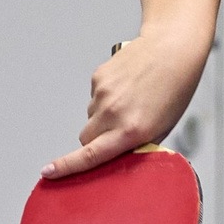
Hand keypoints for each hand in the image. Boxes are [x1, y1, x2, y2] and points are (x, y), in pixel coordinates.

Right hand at [42, 31, 206, 178]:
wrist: (172, 49)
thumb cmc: (174, 89)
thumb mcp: (163, 128)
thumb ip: (138, 146)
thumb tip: (117, 158)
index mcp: (131, 130)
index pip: (91, 155)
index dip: (67, 167)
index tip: (49, 173)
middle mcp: (113, 112)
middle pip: (85, 139)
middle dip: (95, 141)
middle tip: (116, 132)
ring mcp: (103, 93)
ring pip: (90, 116)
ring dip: (103, 117)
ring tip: (130, 102)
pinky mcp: (99, 76)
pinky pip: (94, 96)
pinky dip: (106, 97)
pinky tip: (126, 88)